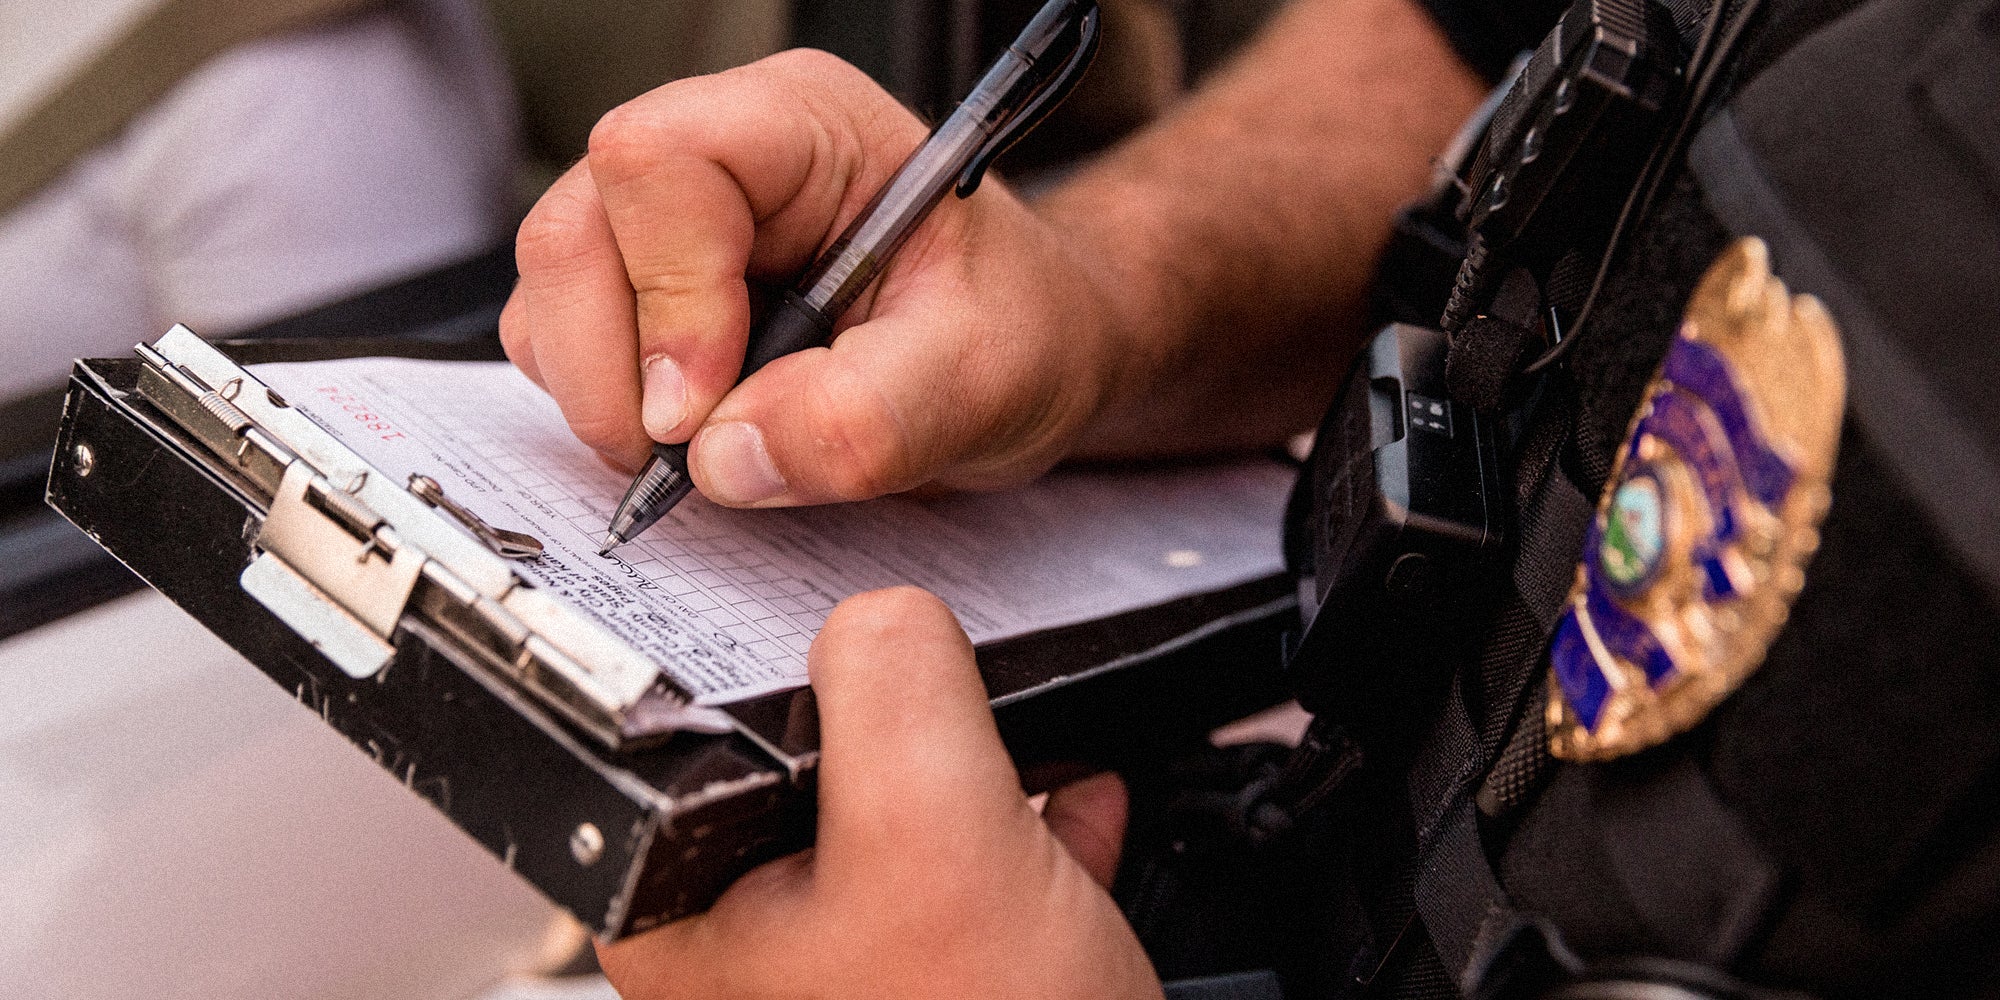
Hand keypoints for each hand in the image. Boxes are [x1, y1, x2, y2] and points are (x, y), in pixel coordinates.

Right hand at [501, 50, 1133, 506]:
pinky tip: (695, 435)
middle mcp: (723, 154)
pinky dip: (605, 411)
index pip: (659, 163)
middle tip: (693, 453)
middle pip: (574, 231)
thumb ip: (868, 418)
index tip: (702, 407)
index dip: (665, 293)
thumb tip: (728, 456)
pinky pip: (562, 343)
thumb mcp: (981, 378)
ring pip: (553, 291)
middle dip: (613, 368)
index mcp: (806, 128)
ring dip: (604, 396)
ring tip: (710, 445)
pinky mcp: (646, 289)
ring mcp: (671, 223)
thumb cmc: (1017, 329)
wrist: (1026, 354)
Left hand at [596, 587, 1162, 999]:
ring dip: (980, 758)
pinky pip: (967, 861)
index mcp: (682, 914)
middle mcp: (747, 942)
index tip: (859, 621)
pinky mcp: (934, 976)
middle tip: (963, 684)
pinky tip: (1074, 798)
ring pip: (897, 800)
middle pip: (809, 748)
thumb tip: (884, 613)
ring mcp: (845, 962)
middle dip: (911, 707)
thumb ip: (891, 685)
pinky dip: (1025, 820)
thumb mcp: (933, 836)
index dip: (784, 646)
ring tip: (1031, 736)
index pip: (694, 716)